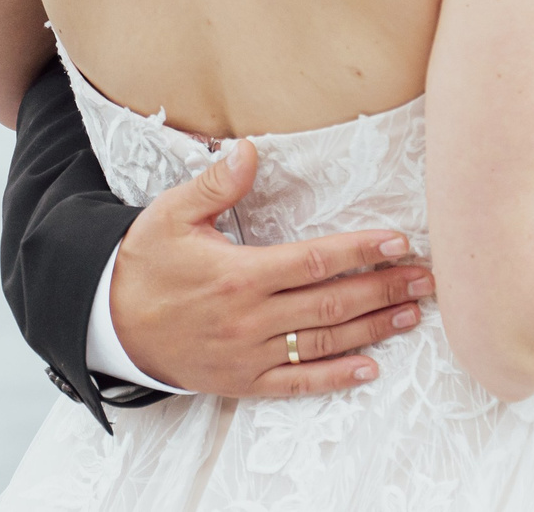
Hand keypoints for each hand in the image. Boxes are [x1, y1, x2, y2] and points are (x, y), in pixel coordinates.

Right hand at [111, 139, 430, 397]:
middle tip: (426, 280)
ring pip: (322, 343)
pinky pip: (295, 383)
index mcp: (238, 275)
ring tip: (411, 315)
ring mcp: (247, 355)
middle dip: (383, 290)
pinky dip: (334, 378)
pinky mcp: (241, 381)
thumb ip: (215, 185)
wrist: (107, 323)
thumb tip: (250, 150)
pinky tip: (369, 369)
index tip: (399, 242)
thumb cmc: (144, 264)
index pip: (315, 262)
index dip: (361, 252)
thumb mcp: (170, 215)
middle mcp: (249, 319)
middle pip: (331, 305)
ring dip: (372, 329)